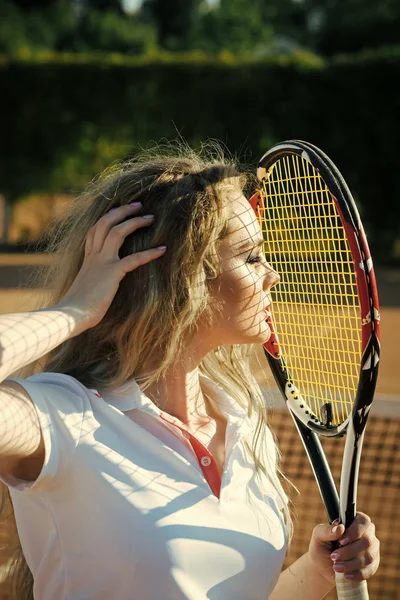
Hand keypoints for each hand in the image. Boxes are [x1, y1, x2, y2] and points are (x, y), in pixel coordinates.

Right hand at [58, 203, 166, 329]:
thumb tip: (99, 287)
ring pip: (118, 232)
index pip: (94, 230)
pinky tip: (162, 249)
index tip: (119, 210)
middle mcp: (94, 256)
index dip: (107, 217)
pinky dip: (149, 253)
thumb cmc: (76, 308)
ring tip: (150, 218)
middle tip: (138, 205)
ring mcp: (102, 263)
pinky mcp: (112, 273)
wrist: (70, 315)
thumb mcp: (84, 288)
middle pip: (105, 223)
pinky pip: (134, 259)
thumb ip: (93, 282)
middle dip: (122, 211)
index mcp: (87, 259)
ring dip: (135, 222)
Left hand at [308, 512, 379, 583]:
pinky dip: (357, 574)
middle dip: (349, 551)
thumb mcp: (318, 536)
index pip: (363, 521)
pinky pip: (370, 570)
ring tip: (336, 567)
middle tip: (333, 557)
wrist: (323, 566)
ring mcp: (372, 549)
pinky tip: (346, 575)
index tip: (341, 541)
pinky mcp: (373, 565)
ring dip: (351, 564)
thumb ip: (327, 530)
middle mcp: (367, 533)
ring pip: (369, 557)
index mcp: (354, 521)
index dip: (355, 531)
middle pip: (367, 541)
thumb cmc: (322, 546)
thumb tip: (339, 527)